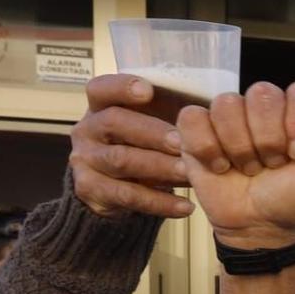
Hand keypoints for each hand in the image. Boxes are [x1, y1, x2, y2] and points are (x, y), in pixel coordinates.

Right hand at [69, 74, 191, 218]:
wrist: (110, 189)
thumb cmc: (138, 146)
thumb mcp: (146, 125)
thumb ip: (166, 113)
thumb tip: (209, 111)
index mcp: (100, 106)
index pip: (101, 88)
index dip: (122, 87)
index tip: (148, 90)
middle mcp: (87, 129)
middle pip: (115, 122)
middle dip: (152, 132)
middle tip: (183, 143)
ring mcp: (85, 160)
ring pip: (121, 160)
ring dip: (160, 167)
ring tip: (190, 173)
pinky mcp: (91, 190)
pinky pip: (128, 195)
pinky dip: (160, 202)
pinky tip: (186, 206)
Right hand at [178, 82, 294, 248]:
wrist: (261, 228)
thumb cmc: (294, 198)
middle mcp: (262, 107)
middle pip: (262, 93)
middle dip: (269, 139)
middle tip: (272, 165)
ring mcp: (228, 117)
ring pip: (227, 104)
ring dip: (240, 147)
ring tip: (248, 168)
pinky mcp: (197, 131)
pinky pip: (193, 118)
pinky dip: (208, 148)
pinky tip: (221, 166)